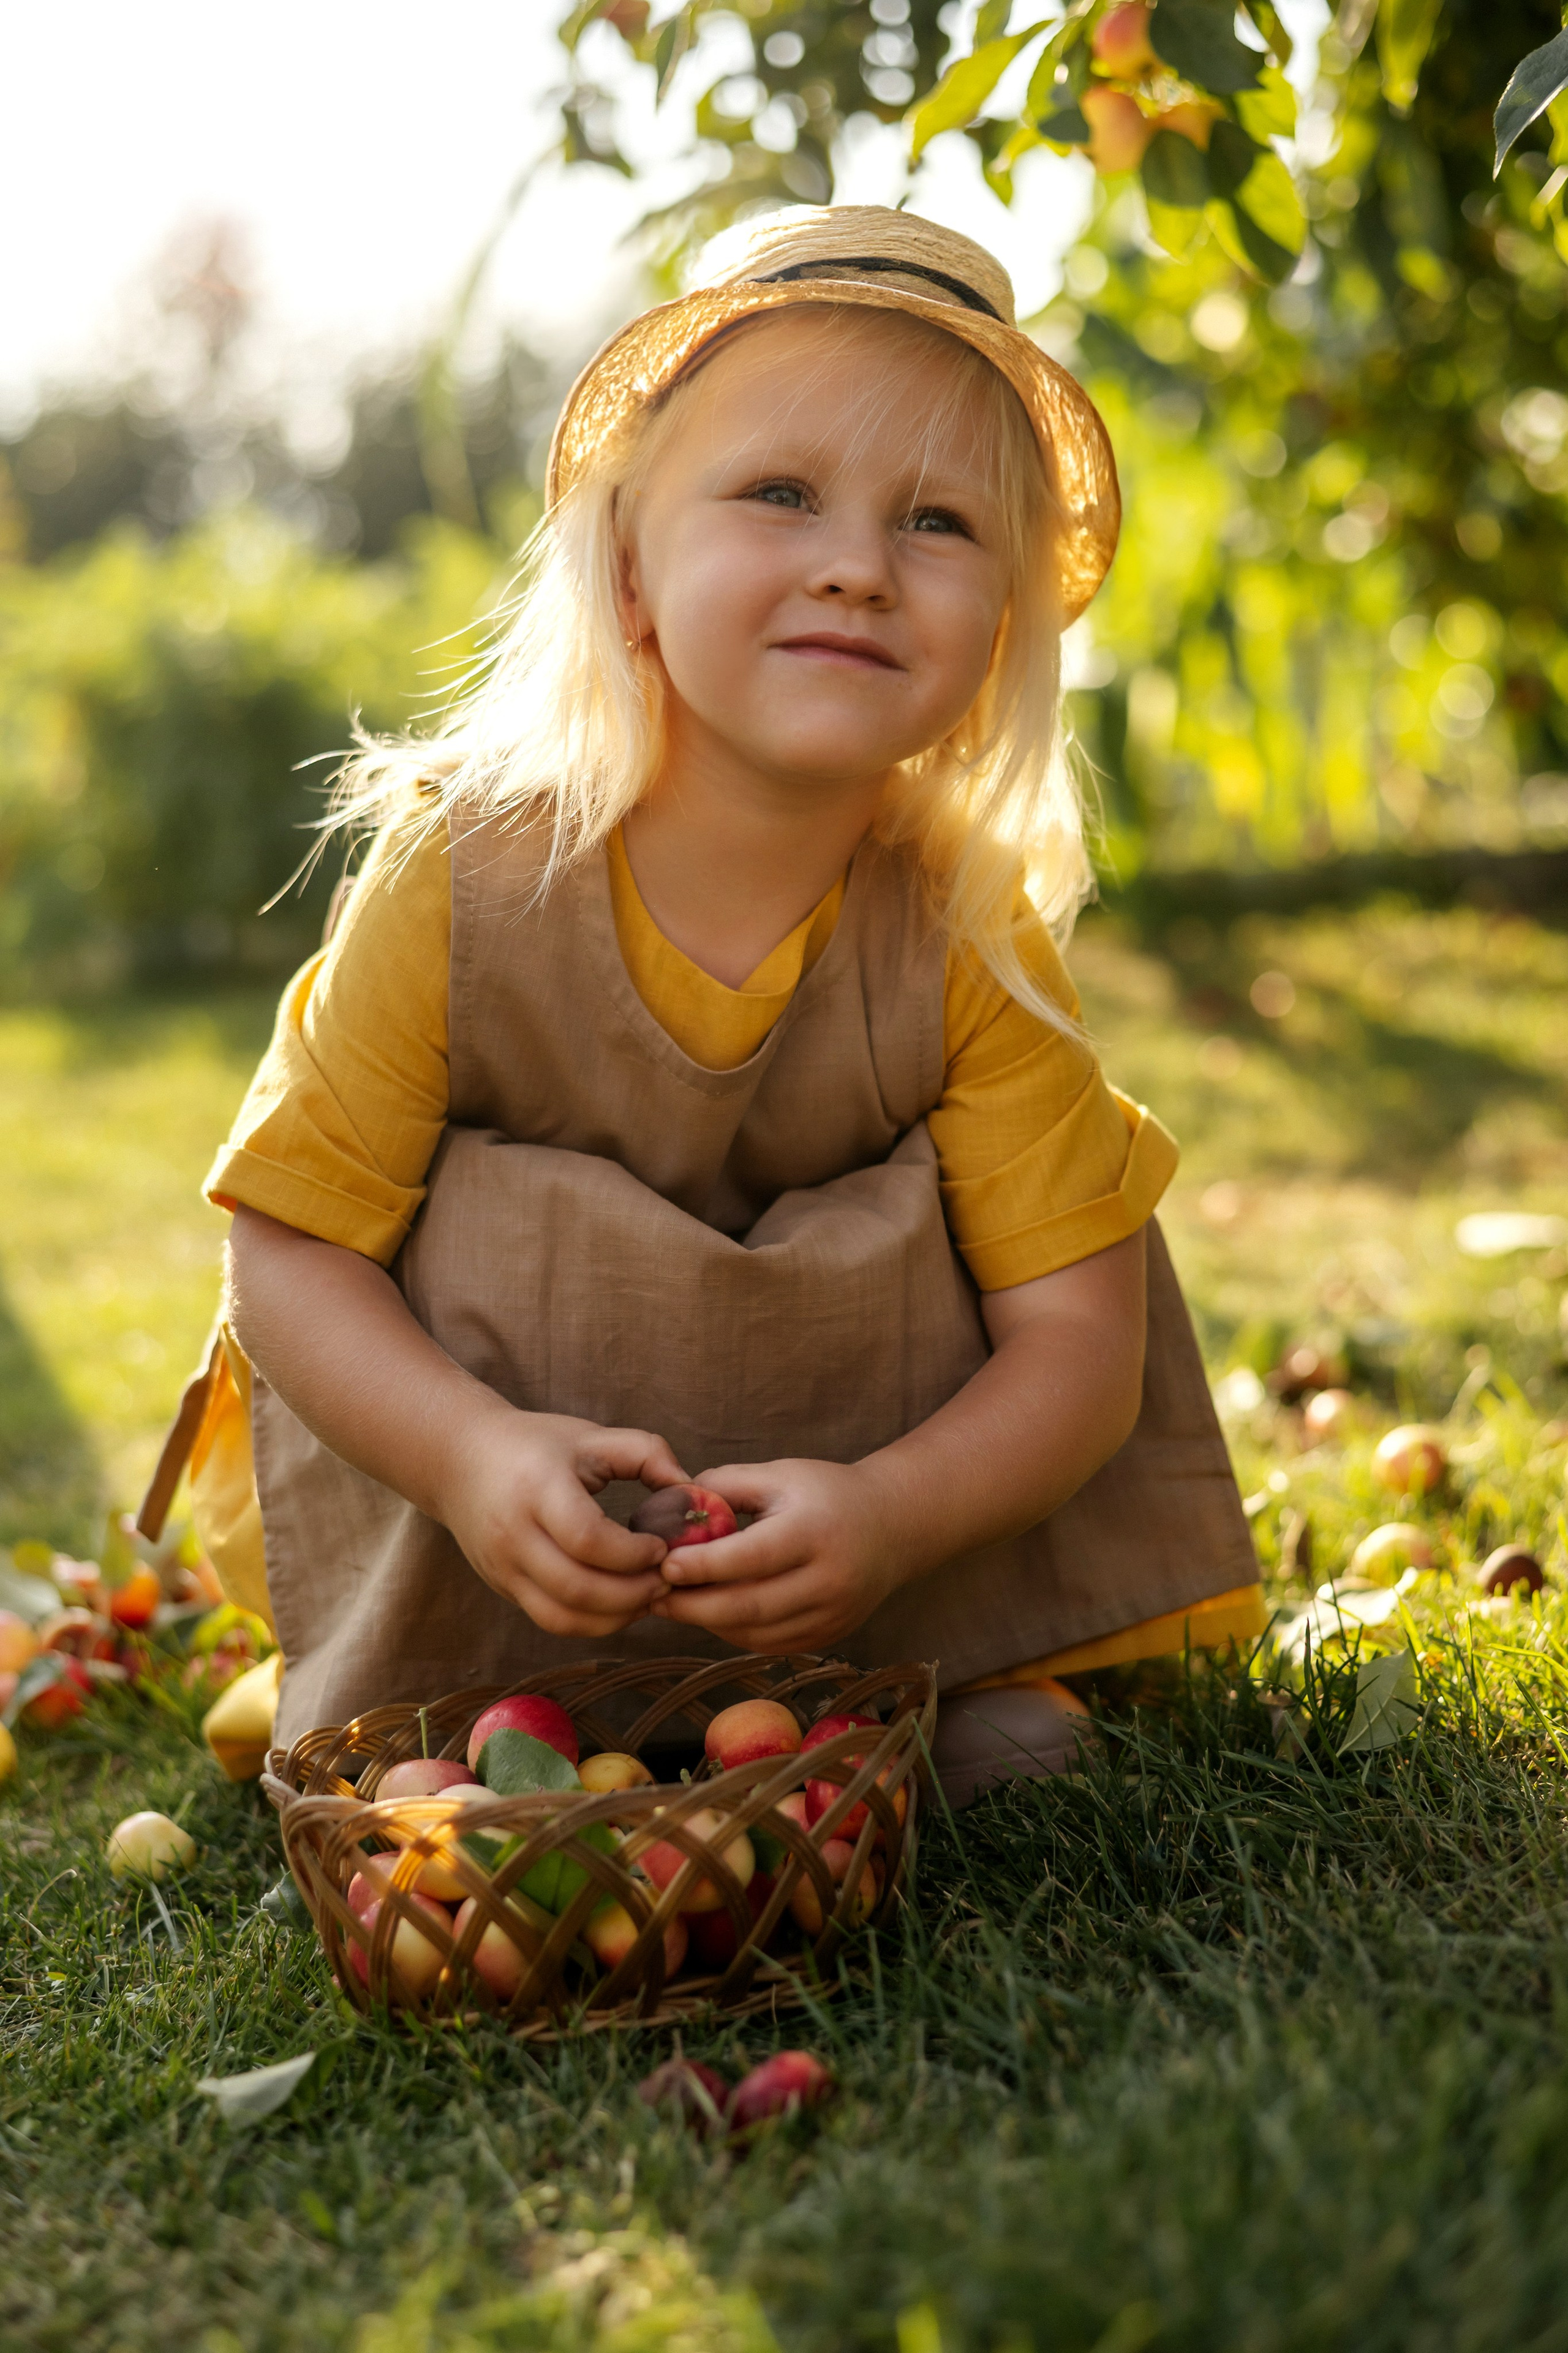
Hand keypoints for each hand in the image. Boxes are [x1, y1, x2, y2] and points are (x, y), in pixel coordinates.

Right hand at [440, 1408, 686, 1638]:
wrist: (459, 1459)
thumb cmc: (535, 1444)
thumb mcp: (589, 1435)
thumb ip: (646, 1453)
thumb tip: (692, 1491)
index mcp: (537, 1489)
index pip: (587, 1539)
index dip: (633, 1554)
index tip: (662, 1547)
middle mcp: (514, 1535)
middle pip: (577, 1588)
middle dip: (633, 1593)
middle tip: (667, 1579)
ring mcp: (503, 1567)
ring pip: (563, 1617)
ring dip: (616, 1617)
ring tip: (649, 1595)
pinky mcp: (503, 1587)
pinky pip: (551, 1620)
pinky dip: (592, 1622)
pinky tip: (620, 1604)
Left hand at [649, 1458, 904, 1652]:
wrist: (893, 1526)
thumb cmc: (827, 1493)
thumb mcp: (781, 1474)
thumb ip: (726, 1485)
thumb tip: (672, 1503)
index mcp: (815, 1531)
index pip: (751, 1556)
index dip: (703, 1565)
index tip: (664, 1565)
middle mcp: (829, 1579)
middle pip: (749, 1606)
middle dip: (694, 1606)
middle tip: (654, 1596)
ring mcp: (833, 1614)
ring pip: (756, 1633)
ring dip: (709, 1623)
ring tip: (675, 1605)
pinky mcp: (830, 1635)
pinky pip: (771, 1644)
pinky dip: (735, 1633)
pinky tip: (713, 1614)